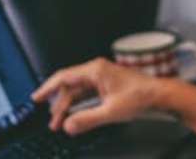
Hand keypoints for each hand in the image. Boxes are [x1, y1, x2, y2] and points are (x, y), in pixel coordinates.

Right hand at [32, 57, 158, 134]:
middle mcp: (97, 71)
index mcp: (96, 70)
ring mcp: (102, 78)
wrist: (159, 96)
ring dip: (70, 107)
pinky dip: (80, 106)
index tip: (36, 98)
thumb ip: (87, 119)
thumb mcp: (111, 111)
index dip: (47, 88)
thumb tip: (68, 125)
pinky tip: (77, 116)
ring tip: (62, 123)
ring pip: (78, 92)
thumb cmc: (141, 96)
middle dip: (59, 104)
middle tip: (52, 122)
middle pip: (70, 87)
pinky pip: (88, 94)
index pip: (64, 77)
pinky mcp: (107, 85)